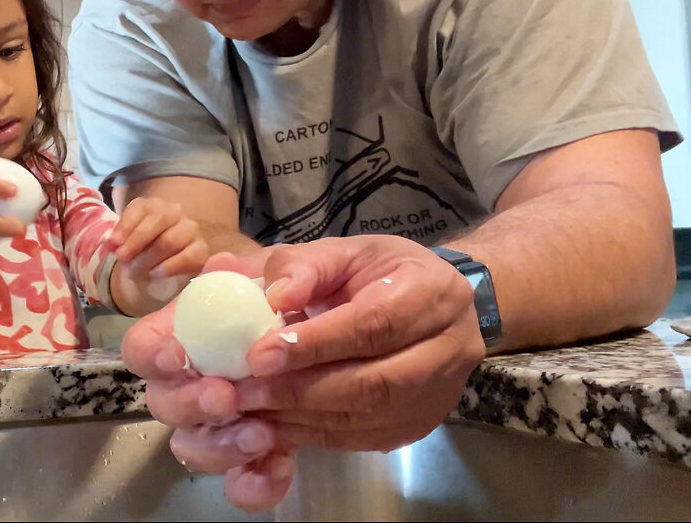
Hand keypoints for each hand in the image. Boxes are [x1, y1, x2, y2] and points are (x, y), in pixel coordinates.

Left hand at [107, 198, 208, 312]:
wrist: (159, 273)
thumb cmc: (141, 253)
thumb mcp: (127, 245)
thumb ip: (119, 242)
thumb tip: (112, 243)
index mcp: (154, 206)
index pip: (141, 208)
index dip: (125, 226)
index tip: (112, 245)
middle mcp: (175, 212)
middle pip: (157, 221)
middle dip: (136, 241)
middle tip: (122, 258)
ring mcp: (191, 229)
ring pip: (170, 240)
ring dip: (148, 258)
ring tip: (136, 271)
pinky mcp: (202, 249)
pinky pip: (188, 257)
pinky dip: (168, 267)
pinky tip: (155, 273)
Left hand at [121, 236, 486, 511]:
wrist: (434, 304)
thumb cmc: (380, 271)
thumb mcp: (343, 252)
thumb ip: (301, 266)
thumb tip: (265, 292)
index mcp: (430, 292)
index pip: (373, 324)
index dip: (314, 343)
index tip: (258, 354)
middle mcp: (447, 349)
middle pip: (373, 382)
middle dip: (300, 390)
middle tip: (243, 391)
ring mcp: (437, 395)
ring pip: (367, 417)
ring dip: (301, 418)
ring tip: (248, 411)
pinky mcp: (418, 425)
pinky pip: (363, 438)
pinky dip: (313, 434)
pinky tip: (273, 426)